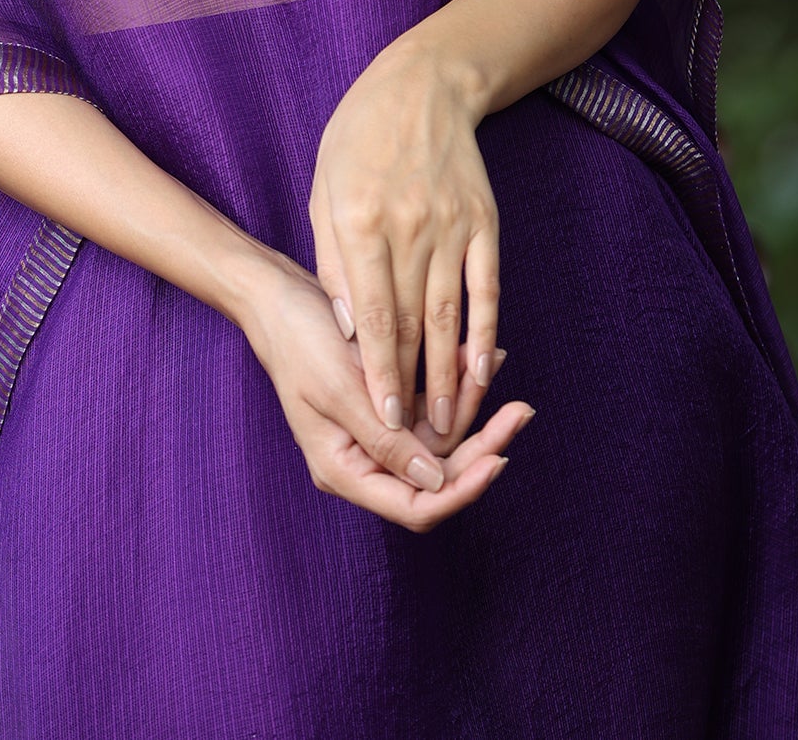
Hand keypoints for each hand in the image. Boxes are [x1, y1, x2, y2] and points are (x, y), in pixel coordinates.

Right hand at [239, 256, 533, 530]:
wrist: (276, 294)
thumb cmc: (299, 339)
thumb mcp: (340, 389)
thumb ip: (386, 440)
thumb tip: (437, 481)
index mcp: (345, 471)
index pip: (416, 504)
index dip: (462, 489)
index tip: (499, 459)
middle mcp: (364, 460)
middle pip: (436, 472)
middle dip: (480, 441)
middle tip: (520, 411)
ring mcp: (376, 431)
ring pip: (439, 434)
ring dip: (469, 401)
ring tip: (494, 362)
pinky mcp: (384, 401)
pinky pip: (429, 403)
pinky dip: (452, 380)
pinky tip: (476, 354)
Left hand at [308, 27, 499, 448]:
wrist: (422, 84)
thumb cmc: (359, 139)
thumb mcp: (325, 192)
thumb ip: (333, 263)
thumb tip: (346, 330)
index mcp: (360, 222)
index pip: (370, 315)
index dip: (379, 373)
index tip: (383, 421)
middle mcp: (408, 228)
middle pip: (412, 324)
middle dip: (413, 390)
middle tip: (417, 443)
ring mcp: (452, 226)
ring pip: (452, 316)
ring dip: (452, 376)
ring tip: (451, 424)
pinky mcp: (484, 223)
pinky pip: (486, 289)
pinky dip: (486, 333)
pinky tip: (483, 369)